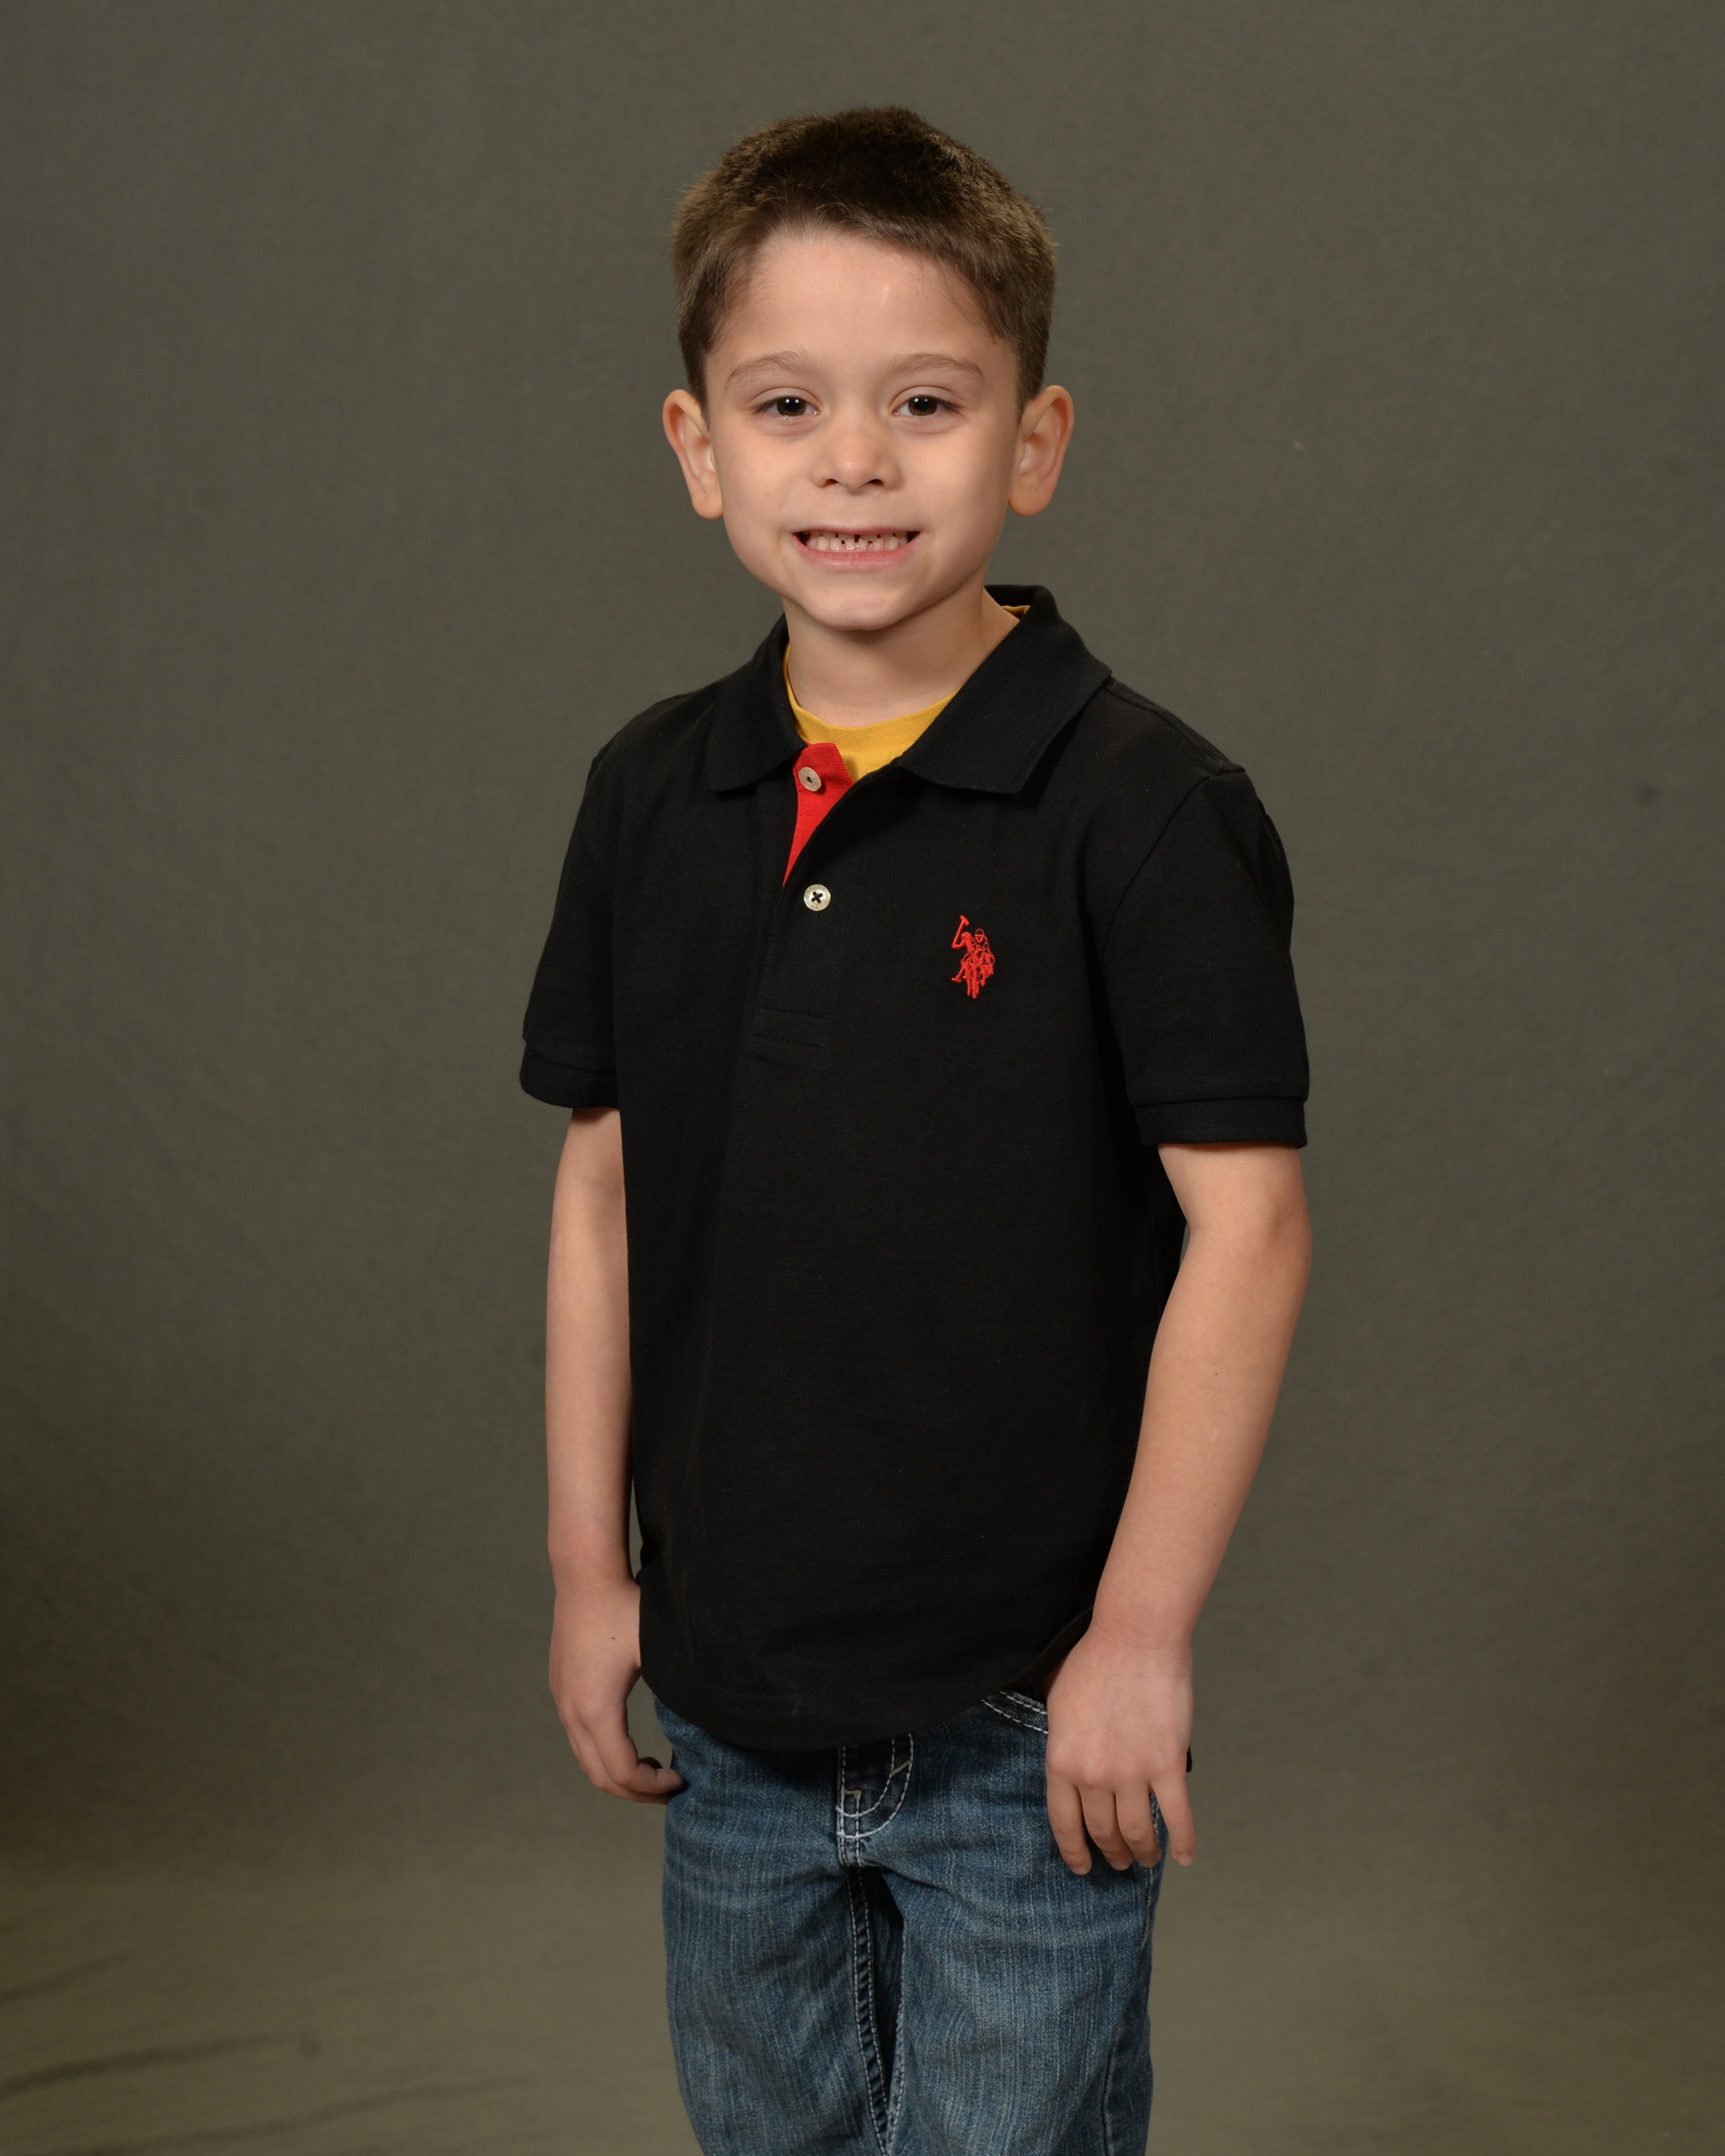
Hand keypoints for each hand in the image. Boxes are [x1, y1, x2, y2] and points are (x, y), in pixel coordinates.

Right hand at [549, 1570, 684, 1803]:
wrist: (585, 1575)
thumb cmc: (626, 1607)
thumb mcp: (658, 1650)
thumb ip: (679, 1690)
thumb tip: (714, 1721)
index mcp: (597, 1709)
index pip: (623, 1773)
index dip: (653, 1787)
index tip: (682, 1780)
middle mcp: (572, 1711)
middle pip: (600, 1777)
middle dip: (636, 1792)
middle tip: (669, 1791)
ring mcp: (562, 1701)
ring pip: (586, 1760)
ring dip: (618, 1774)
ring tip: (653, 1772)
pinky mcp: (560, 1688)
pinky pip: (579, 1738)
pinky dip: (604, 1753)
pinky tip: (630, 1744)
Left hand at [1043, 1625, 1194, 1874]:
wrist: (1134, 1636)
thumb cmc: (1094, 1660)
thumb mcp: (1057, 1702)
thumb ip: (1061, 1741)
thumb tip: (1065, 1766)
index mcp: (1062, 1760)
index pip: (1064, 1823)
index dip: (1074, 1851)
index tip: (1082, 1867)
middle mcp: (1094, 1775)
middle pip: (1103, 1831)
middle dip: (1112, 1852)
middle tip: (1120, 1861)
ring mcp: (1132, 1772)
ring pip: (1138, 1831)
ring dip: (1144, 1851)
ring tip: (1147, 1859)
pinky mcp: (1167, 1764)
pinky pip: (1178, 1815)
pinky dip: (1183, 1841)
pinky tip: (1185, 1857)